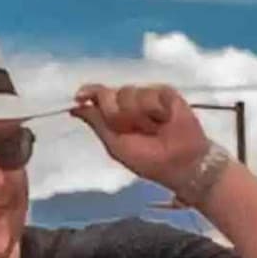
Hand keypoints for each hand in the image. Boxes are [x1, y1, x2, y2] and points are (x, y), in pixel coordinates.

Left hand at [73, 83, 214, 190]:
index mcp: (115, 114)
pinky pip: (150, 93)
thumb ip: (96, 123)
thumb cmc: (150, 161)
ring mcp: (148, 96)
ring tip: (154, 128)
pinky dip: (155, 110)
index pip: (98, 96)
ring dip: (139, 115)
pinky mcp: (166, 93)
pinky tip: (164, 120)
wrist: (182, 164)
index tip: (79, 97)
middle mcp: (129, 102)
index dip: (89, 93)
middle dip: (116, 114)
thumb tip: (74, 108)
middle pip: (109, 93)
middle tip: (132, 129)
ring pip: (129, 93)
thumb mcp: (116, 145)